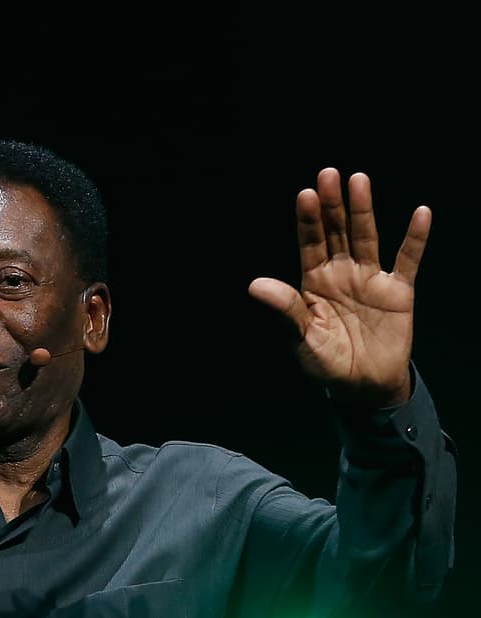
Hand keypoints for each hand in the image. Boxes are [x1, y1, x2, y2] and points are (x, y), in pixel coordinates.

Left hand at [248, 168, 429, 407]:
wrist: (363, 386)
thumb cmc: (326, 362)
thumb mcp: (303, 338)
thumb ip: (286, 309)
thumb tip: (255, 285)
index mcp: (313, 283)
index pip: (310, 244)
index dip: (308, 220)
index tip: (305, 193)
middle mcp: (341, 274)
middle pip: (336, 232)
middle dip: (332, 205)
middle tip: (329, 173)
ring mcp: (370, 279)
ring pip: (367, 237)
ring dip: (363, 210)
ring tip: (359, 180)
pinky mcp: (398, 292)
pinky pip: (408, 260)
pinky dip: (415, 238)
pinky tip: (421, 213)